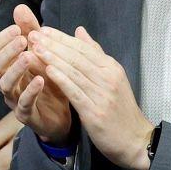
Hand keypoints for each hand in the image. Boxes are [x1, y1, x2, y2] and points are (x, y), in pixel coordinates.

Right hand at [0, 4, 72, 143]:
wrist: (62, 114)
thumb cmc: (48, 79)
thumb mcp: (42, 53)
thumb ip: (31, 32)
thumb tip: (20, 7)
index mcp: (7, 67)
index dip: (1, 39)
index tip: (16, 28)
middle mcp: (6, 82)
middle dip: (7, 51)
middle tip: (22, 40)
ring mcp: (14, 99)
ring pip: (6, 84)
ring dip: (16, 69)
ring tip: (28, 57)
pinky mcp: (27, 115)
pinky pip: (24, 104)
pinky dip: (31, 91)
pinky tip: (41, 80)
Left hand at [26, 26, 154, 169]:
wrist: (136, 140)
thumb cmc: (120, 108)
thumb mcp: (113, 77)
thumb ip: (95, 53)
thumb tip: (80, 30)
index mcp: (112, 68)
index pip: (83, 48)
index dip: (62, 38)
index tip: (43, 29)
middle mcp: (108, 79)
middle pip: (77, 57)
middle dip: (53, 44)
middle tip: (33, 34)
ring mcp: (102, 95)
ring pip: (74, 72)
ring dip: (53, 58)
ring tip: (35, 48)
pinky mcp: (95, 112)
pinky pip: (75, 92)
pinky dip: (61, 80)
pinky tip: (47, 70)